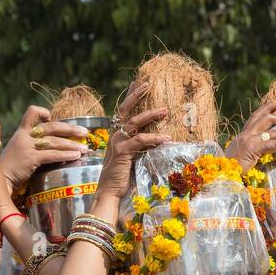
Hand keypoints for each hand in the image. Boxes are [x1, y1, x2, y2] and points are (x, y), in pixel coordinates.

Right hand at [0, 105, 87, 187]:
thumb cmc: (10, 169)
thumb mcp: (19, 151)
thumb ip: (32, 146)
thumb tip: (53, 148)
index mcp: (21, 131)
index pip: (32, 112)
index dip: (44, 113)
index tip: (54, 119)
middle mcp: (24, 136)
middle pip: (50, 126)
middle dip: (69, 129)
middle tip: (84, 132)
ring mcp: (27, 147)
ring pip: (53, 141)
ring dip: (71, 145)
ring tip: (85, 149)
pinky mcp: (30, 159)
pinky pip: (51, 155)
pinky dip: (65, 155)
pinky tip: (75, 157)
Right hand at [97, 84, 169, 200]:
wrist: (109, 192)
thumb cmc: (121, 177)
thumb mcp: (132, 157)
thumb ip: (139, 146)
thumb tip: (156, 140)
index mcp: (117, 134)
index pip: (124, 110)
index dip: (131, 96)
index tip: (140, 82)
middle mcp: (115, 134)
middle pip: (126, 109)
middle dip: (137, 95)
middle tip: (148, 83)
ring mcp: (118, 142)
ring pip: (135, 122)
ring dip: (151, 114)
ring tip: (166, 110)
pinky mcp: (123, 152)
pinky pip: (140, 140)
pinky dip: (154, 138)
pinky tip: (166, 137)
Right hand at [225, 102, 275, 170]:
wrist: (220, 179)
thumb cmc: (228, 176)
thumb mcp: (238, 164)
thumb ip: (247, 159)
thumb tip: (254, 161)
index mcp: (240, 139)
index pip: (253, 121)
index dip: (264, 111)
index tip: (274, 103)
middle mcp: (244, 136)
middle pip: (261, 118)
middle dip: (274, 111)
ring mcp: (248, 141)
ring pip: (273, 132)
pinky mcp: (253, 148)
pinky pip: (274, 145)